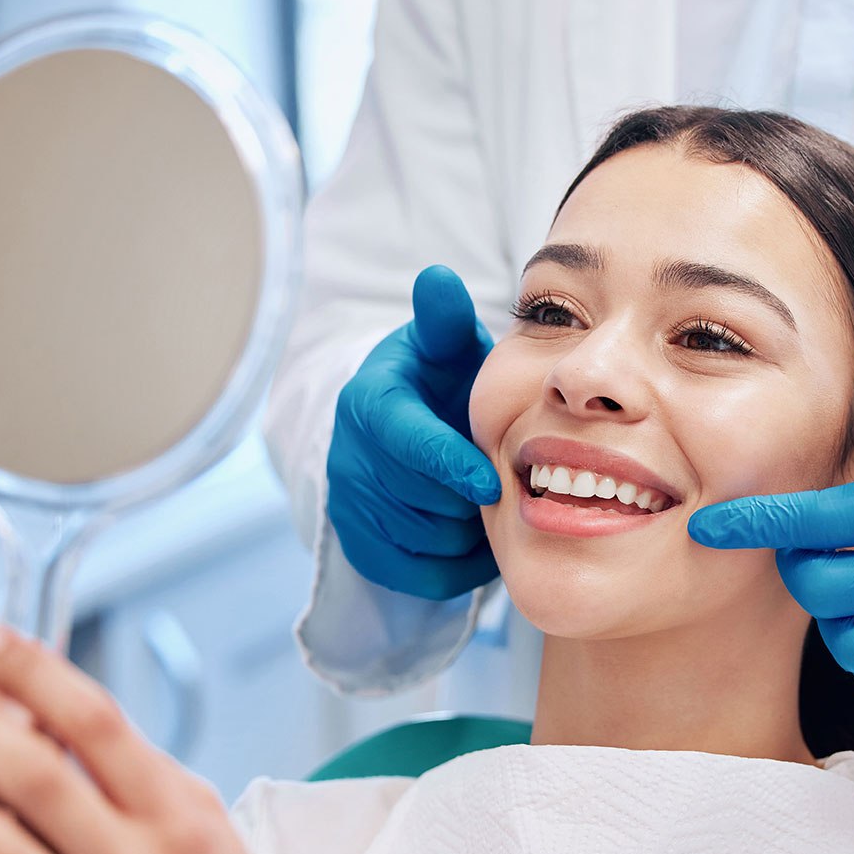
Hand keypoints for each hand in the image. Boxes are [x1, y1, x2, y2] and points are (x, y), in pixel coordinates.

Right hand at [327, 264, 500, 598]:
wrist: (405, 429)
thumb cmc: (439, 382)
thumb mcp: (443, 346)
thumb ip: (445, 319)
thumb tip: (438, 278)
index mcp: (369, 403)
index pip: (406, 443)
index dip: (450, 466)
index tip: (490, 484)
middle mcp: (348, 457)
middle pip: (421, 500)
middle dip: (468, 498)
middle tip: (505, 485)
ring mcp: (350, 505)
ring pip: (424, 541)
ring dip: (468, 531)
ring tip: (491, 506)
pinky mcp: (360, 547)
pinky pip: (419, 575)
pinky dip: (458, 566)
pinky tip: (476, 536)